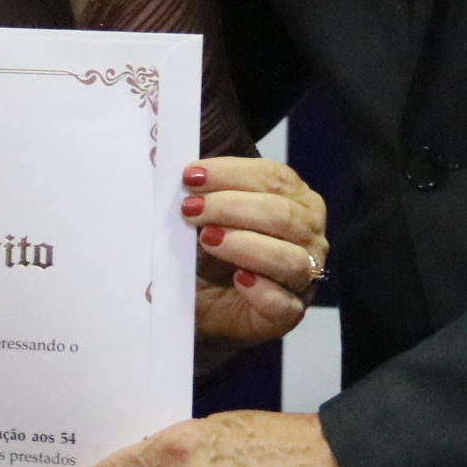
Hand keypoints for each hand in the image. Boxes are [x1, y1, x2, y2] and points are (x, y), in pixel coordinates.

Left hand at [184, 157, 327, 347]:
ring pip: (291, 258)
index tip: (190, 175)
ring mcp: (304, 276)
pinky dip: (262, 289)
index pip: (274, 178)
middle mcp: (309, 236)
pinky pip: (285, 304)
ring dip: (244, 244)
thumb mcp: (203, 215)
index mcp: (296, 200)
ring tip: (207, 239)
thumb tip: (158, 153)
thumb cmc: (210, 251)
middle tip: (190, 210)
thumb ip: (197, 188)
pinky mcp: (290, 313)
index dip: (232, 172)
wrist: (204, 303)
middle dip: (232, 207)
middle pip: (283, 215)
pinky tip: (238, 279)